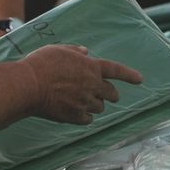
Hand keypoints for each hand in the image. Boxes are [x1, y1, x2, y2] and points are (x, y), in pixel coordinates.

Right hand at [20, 45, 142, 124]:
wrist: (29, 85)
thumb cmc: (42, 64)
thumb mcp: (59, 49)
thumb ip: (75, 51)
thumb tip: (85, 51)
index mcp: (91, 67)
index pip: (116, 70)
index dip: (129, 75)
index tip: (140, 79)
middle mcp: (92, 85)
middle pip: (111, 93)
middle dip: (111, 94)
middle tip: (109, 95)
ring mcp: (84, 102)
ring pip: (99, 107)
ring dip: (96, 104)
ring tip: (84, 101)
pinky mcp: (74, 116)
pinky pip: (87, 119)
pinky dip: (85, 117)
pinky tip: (77, 113)